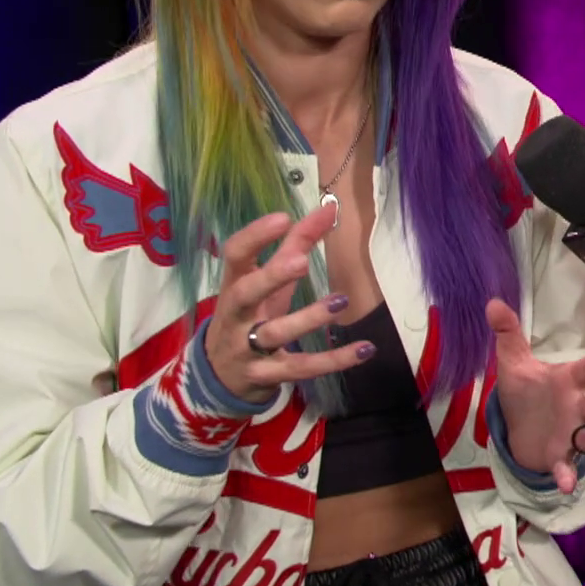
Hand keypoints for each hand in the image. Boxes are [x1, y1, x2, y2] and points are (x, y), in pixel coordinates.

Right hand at [203, 203, 377, 403]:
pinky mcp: (267, 376)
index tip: (283, 218)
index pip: (234, 256)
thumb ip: (296, 245)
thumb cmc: (250, 316)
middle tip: (301, 261)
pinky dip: (333, 360)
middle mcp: (236, 316)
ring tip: (340, 299)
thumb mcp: (267, 283)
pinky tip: (365, 349)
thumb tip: (329, 208)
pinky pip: (302, 368)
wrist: (219, 377)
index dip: (254, 236)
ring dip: (308, 318)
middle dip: (271, 277)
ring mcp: (248, 348)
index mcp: (233, 285)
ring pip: (275, 333)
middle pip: (245, 294)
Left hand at [488, 298, 584, 493]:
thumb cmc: (526, 392)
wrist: (520, 429)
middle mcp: (576, 407)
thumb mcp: (514, 363)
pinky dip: (568, 476)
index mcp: (567, 381)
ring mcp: (571, 434)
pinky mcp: (560, 457)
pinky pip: (567, 467)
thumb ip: (508, 333)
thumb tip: (492, 301)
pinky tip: (566, 485)